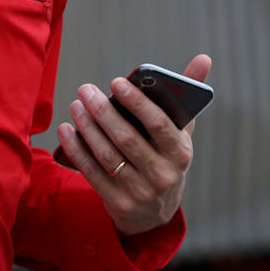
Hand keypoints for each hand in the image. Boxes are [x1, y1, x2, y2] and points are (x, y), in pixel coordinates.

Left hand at [55, 54, 212, 236]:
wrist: (154, 211)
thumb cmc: (164, 156)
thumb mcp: (179, 132)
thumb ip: (185, 97)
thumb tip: (203, 58)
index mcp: (180, 153)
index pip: (159, 124)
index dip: (137, 102)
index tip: (116, 82)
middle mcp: (163, 175)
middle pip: (127, 139)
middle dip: (103, 111)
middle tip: (85, 89)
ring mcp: (140, 192)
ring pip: (107, 155)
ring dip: (87, 127)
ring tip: (76, 105)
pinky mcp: (119, 203)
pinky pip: (92, 172)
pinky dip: (76, 149)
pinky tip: (66, 130)